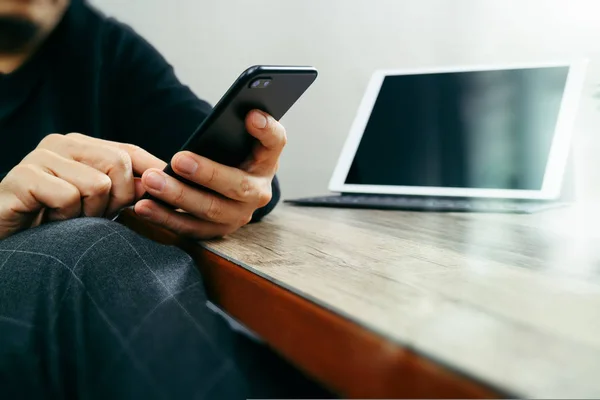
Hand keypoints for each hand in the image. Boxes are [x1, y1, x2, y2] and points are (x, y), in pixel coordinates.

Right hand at [0, 133, 163, 239]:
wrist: (7, 238)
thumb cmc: (55, 222)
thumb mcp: (98, 205)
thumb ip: (128, 190)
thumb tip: (164, 181)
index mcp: (83, 146)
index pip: (131, 152)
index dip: (154, 172)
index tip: (168, 196)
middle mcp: (62, 144)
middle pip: (120, 163)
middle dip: (118, 199)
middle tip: (96, 216)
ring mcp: (40, 157)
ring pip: (98, 184)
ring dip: (89, 213)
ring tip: (69, 219)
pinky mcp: (22, 177)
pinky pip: (68, 197)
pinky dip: (65, 218)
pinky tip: (49, 222)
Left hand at [134, 110, 284, 238]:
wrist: (226, 191)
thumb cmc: (231, 156)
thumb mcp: (241, 139)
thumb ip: (244, 125)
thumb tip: (250, 115)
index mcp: (267, 162)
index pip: (275, 143)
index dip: (266, 131)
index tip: (251, 116)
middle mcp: (258, 193)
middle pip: (237, 186)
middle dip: (208, 173)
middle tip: (178, 160)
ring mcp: (237, 216)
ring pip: (210, 210)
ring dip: (179, 197)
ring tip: (151, 181)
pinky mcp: (215, 231)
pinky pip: (190, 227)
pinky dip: (165, 217)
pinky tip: (143, 206)